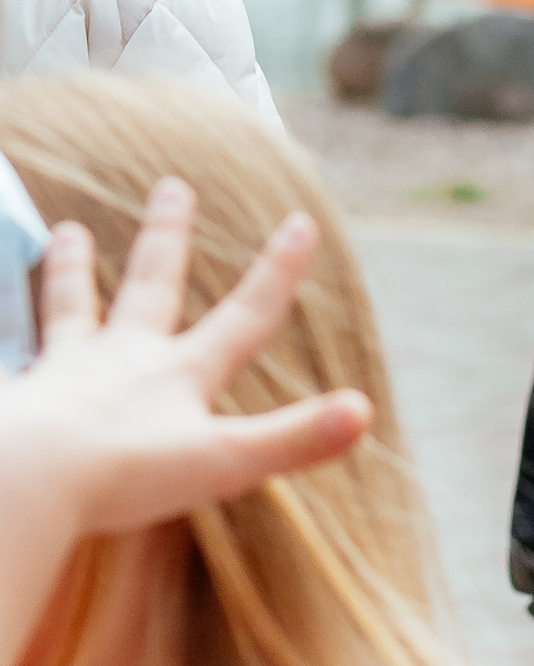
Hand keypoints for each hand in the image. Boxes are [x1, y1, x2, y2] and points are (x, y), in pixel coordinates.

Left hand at [3, 179, 373, 535]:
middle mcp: (126, 358)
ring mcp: (67, 372)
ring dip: (73, 269)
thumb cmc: (125, 475)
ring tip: (67, 232)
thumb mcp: (226, 462)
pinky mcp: (21, 396)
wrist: (27, 479)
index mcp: (183, 374)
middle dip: (166, 236)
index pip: (245, 315)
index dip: (279, 272)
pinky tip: (9, 332)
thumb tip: (365, 410)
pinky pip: (19, 356)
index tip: (300, 222)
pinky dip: (13, 337)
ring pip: (74, 307)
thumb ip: (295, 438)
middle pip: (152, 286)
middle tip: (172, 186)